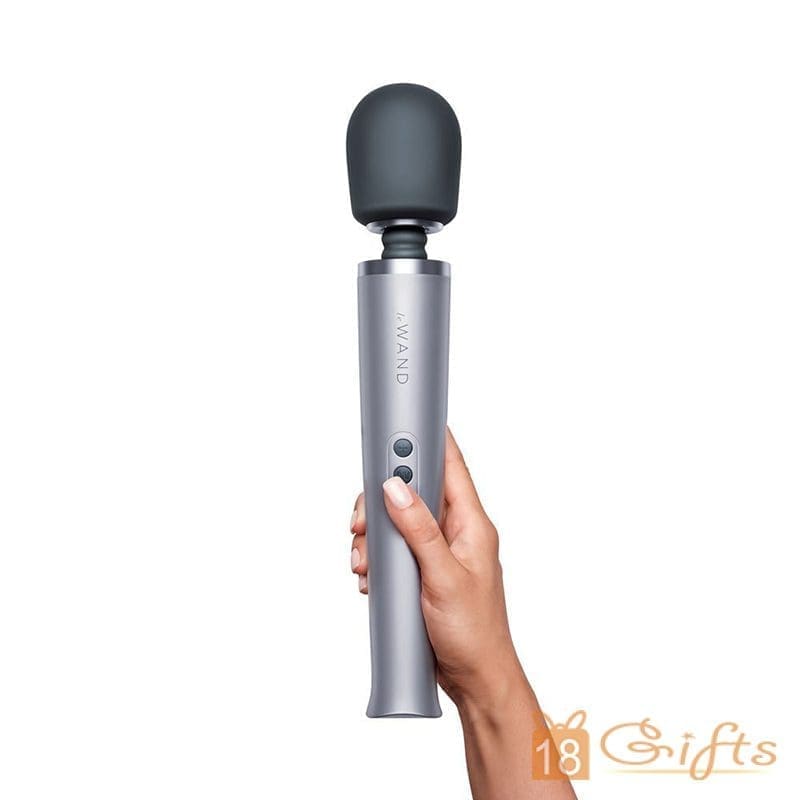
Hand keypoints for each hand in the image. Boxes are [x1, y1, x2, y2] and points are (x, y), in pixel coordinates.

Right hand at [349, 428, 524, 709]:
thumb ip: (418, 529)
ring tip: (366, 562)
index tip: (400, 422)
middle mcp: (454, 530)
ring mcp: (436, 550)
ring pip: (395, 520)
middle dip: (381, 500)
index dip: (427, 438)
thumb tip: (396, 486)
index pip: (450, 465)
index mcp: (470, 523)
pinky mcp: (421, 570)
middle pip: (412, 491)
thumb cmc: (474, 631)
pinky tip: (372, 577)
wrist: (475, 678)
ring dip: (373, 536)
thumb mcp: (443, 577)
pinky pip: (392, 548)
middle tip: (362, 522)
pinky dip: (376, 557)